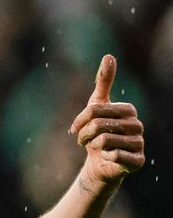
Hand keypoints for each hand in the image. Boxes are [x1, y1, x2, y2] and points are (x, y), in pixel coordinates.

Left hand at [69, 55, 143, 186]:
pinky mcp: (138, 161)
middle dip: (84, 134)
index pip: (95, 110)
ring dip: (93, 146)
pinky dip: (104, 157)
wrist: (99, 161)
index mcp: (128, 110)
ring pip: (104, 140)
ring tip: (97, 148)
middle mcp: (138, 125)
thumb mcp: (97, 104)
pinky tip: (108, 158)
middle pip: (98, 125)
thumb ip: (104, 81)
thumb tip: (109, 56)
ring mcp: (140, 144)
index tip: (77, 127)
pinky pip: (113, 155)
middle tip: (85, 140)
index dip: (80, 120)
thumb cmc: (97, 131)